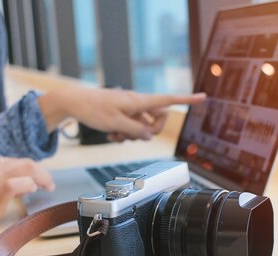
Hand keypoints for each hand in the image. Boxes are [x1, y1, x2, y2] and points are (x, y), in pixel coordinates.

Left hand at [38, 87, 205, 140]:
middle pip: (157, 119)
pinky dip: (123, 134)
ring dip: (132, 136)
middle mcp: (137, 104)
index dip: (186, 100)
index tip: (203, 97)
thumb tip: (150, 136)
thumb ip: (136, 131)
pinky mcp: (122, 114)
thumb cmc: (94, 110)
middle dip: (148, 132)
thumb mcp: (116, 124)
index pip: (168, 100)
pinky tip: (111, 135)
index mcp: (139, 101)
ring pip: (142, 127)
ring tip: (115, 135)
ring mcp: (130, 109)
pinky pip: (131, 128)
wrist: (74, 103)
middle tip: (130, 136)